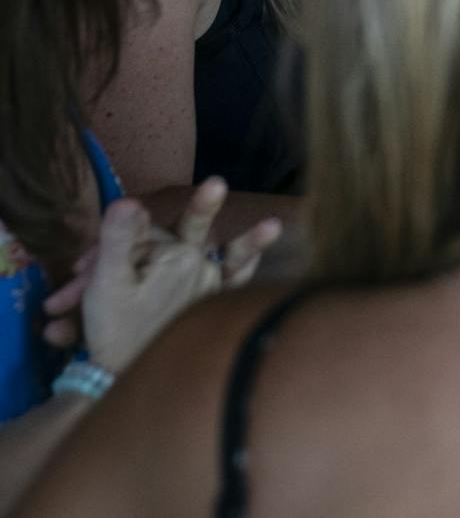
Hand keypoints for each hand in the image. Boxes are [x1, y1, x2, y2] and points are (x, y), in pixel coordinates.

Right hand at [52, 180, 281, 372]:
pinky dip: (246, 266)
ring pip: (222, 258)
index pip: (145, 236)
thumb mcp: (109, 282)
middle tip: (217, 184)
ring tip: (276, 224)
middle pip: (180, 238)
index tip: (79, 272)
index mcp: (178, 258)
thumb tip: (129, 201)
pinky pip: (236, 283)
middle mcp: (201, 268)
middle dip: (194, 212)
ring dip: (249, 243)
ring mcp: (211, 287)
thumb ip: (120, 240)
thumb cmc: (115, 329)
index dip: (111, 248)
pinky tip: (267, 246)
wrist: (125, 378)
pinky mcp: (213, 306)